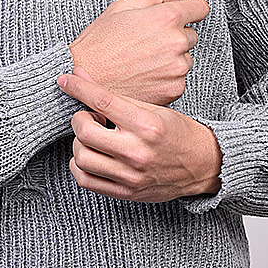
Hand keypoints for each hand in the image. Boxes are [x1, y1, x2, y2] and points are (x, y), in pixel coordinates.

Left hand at [57, 70, 221, 202]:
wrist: (202, 164)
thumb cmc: (177, 131)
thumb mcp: (154, 108)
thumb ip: (118, 96)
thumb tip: (81, 76)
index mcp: (146, 124)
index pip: (102, 101)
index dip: (78, 88)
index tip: (65, 80)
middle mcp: (138, 151)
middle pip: (85, 132)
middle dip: (78, 119)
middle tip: (87, 116)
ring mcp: (131, 175)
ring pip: (80, 157)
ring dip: (78, 142)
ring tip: (91, 136)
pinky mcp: (126, 192)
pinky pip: (86, 180)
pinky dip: (79, 165)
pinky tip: (90, 154)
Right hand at [69, 0, 209, 106]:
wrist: (85, 79)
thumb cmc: (99, 43)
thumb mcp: (121, 6)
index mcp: (166, 18)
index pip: (199, 7)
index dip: (189, 8)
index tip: (182, 13)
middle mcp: (176, 43)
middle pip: (190, 34)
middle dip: (173, 35)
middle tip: (146, 41)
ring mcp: (176, 68)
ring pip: (184, 58)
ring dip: (170, 58)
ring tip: (142, 60)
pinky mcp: (173, 89)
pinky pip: (178, 78)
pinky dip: (165, 77)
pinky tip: (143, 74)